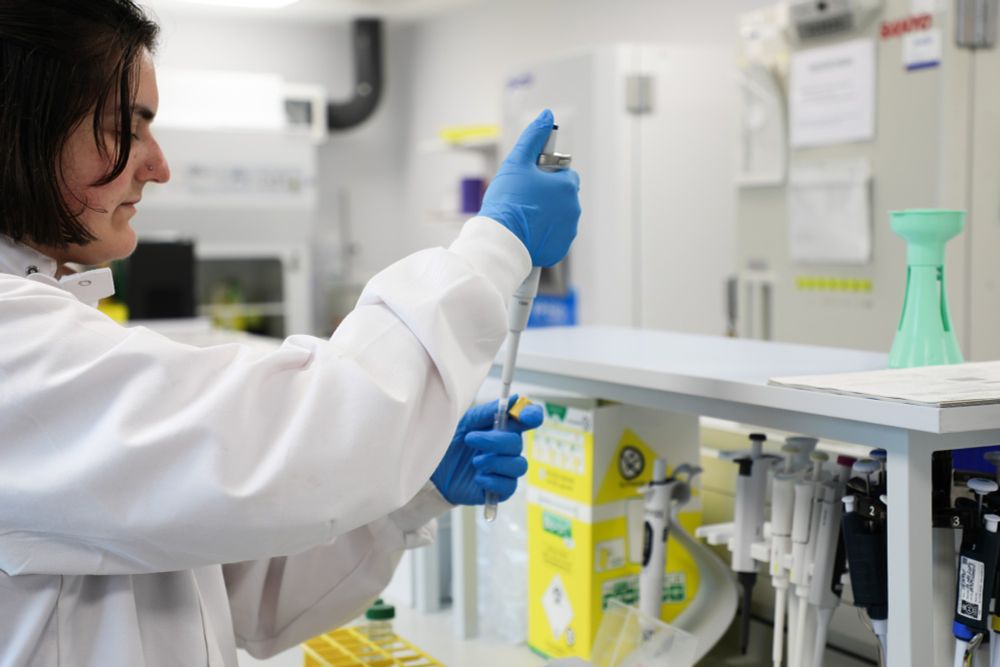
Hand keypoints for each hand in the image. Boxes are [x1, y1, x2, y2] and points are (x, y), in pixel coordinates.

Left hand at [431, 396, 543, 505]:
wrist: (435, 471)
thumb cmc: (452, 443)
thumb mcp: (465, 423)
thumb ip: (488, 411)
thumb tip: (515, 398)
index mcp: (503, 427)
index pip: (529, 418)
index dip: (533, 415)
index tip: (525, 416)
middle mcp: (508, 448)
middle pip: (518, 443)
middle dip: (495, 441)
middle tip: (470, 439)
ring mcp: (506, 469)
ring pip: (519, 466)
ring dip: (494, 462)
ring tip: (475, 462)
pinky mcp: (500, 489)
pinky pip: (509, 486)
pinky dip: (492, 481)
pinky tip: (477, 478)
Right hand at [479, 109, 580, 267]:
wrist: (499, 239)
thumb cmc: (507, 199)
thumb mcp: (517, 161)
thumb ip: (533, 136)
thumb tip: (547, 115)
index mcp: (567, 185)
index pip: (565, 174)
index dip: (547, 175)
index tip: (532, 181)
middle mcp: (573, 208)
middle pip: (562, 196)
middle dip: (548, 196)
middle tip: (524, 199)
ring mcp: (568, 230)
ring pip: (560, 216)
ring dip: (547, 215)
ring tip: (524, 216)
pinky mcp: (560, 248)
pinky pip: (555, 236)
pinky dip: (544, 234)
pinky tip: (527, 231)